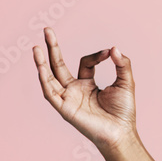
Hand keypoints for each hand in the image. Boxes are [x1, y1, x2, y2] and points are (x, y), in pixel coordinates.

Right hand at [33, 27, 138, 153]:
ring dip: (42, 63)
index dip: (96, 55)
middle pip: (58, 65)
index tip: (109, 53)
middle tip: (47, 29)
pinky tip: (41, 68)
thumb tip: (114, 48)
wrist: (121, 132)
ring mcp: (67, 99)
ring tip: (36, 48)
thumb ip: (121, 64)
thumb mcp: (125, 82)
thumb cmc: (124, 110)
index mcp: (87, 84)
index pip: (85, 62)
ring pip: (49, 78)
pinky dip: (45, 81)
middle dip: (52, 48)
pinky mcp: (64, 109)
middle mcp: (74, 90)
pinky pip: (50, 94)